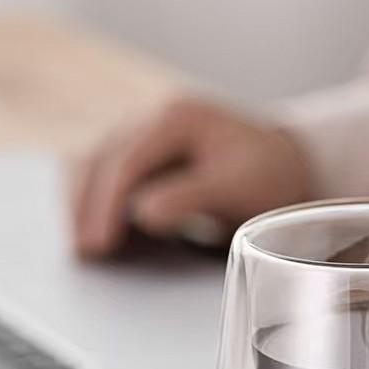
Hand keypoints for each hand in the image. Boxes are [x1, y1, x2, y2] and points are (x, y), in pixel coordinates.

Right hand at [71, 98, 310, 256]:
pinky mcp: (144, 152)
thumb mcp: (235, 188)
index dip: (108, 204)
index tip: (100, 243)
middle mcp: (155, 115)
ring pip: (96, 162)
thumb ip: (191, 197)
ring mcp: (146, 131)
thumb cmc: (265, 177)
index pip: (128, 160)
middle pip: (102, 158)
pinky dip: (96, 199)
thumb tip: (143, 214)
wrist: (284, 169)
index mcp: (178, 116)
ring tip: (83, 247)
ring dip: (84, 202)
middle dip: (88, 206)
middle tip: (84, 252)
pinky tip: (95, 229)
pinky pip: (107, 171)